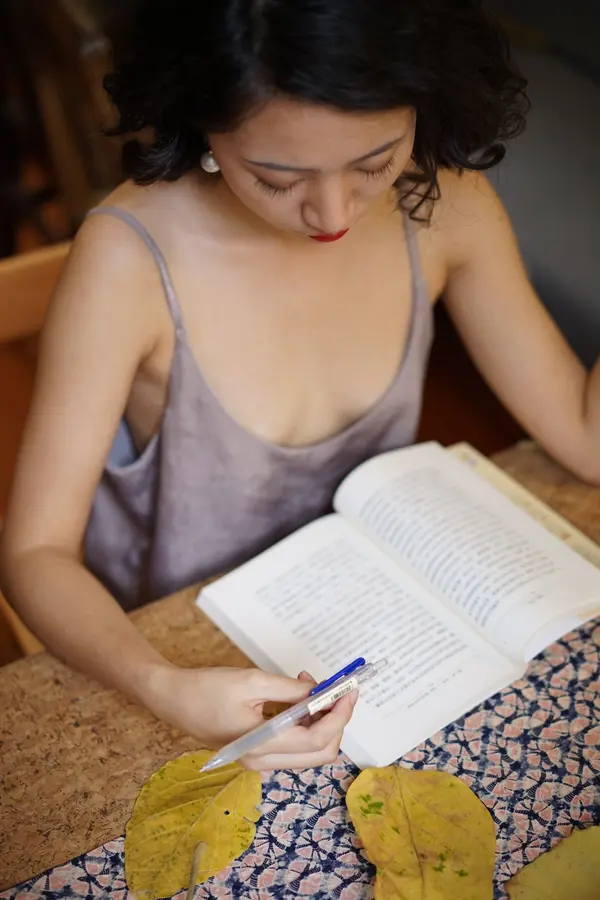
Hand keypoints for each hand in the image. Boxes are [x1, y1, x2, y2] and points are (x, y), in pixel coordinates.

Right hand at [146, 664, 356, 770]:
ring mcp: (260, 760)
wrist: (173, 699)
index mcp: (262, 746)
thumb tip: (320, 693)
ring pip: (310, 751)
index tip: (349, 690)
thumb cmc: (207, 688)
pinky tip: (298, 697)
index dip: (339, 715)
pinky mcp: (257, 752)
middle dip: (336, 720)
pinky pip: (294, 745)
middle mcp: (263, 761)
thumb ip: (290, 690)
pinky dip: (306, 723)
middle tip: (336, 689)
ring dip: (321, 720)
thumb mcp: (252, 680)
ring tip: (310, 686)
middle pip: (320, 752)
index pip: (317, 739)